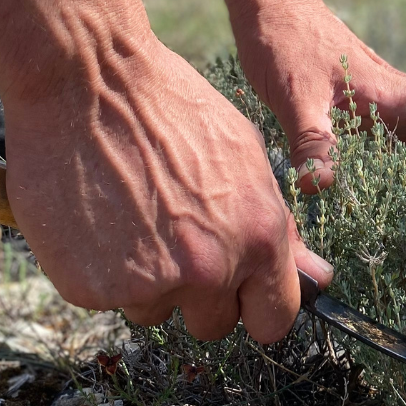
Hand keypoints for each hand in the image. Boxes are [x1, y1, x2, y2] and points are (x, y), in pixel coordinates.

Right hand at [0, 33, 331, 342]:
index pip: (274, 320)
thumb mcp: (246, 157)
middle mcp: (210, 268)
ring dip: (146, 278)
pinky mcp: (91, 288)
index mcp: (258, 235)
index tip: (239, 293)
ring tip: (130, 213)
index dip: (255, 306)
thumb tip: (318, 280)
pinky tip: (98, 218)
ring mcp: (149, 282)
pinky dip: (100, 270)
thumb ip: (280, 228)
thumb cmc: (172, 108)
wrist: (87, 81)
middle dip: (198, 291)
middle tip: (173, 234)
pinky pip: (106, 299)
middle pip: (213, 324)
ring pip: (155, 310)